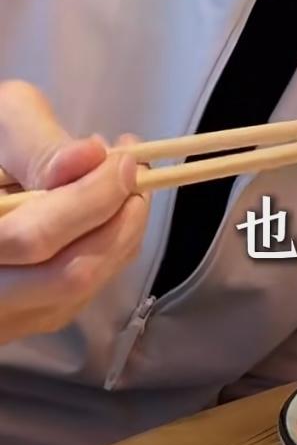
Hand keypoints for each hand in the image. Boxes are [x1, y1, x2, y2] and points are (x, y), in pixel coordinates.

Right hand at [0, 80, 148, 344]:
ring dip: (119, 234)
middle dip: (119, 220)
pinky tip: (103, 210)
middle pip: (69, 276)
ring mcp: (4, 316)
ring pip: (80, 293)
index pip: (34, 238)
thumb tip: (93, 157)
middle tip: (136, 172)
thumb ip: (39, 145)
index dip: (92, 199)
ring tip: (120, 182)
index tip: (127, 161)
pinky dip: (104, 251)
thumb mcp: (2, 123)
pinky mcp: (23, 320)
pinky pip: (77, 295)